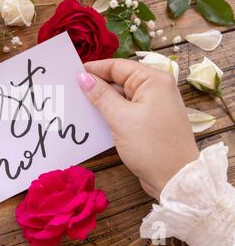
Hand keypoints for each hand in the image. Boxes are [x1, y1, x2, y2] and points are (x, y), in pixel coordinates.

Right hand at [77, 59, 198, 198]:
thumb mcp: (121, 118)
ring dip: (101, 101)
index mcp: (153, 80)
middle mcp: (155, 89)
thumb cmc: (151, 146)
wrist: (175, 179)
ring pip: (120, 96)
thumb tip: (82, 77)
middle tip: (70, 90)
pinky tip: (92, 118)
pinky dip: (109, 113)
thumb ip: (100, 95)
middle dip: (96, 86)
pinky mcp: (148, 121)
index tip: (71, 74)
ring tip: (77, 104)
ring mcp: (152, 106)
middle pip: (119, 80)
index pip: (118, 66)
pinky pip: (124, 110)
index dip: (94, 69)